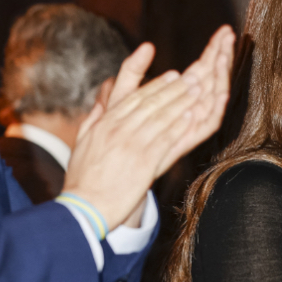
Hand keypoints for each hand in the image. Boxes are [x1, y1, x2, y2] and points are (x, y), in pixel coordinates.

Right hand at [63, 26, 234, 229]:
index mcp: (105, 123)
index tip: (173, 75)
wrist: (85, 206)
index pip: (134, 97)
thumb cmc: (83, 178)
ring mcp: (132, 144)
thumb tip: (103, 103)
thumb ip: (95, 119)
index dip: (156, 84)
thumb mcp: (82, 142)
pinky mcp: (144, 162)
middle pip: (151, 102)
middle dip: (174, 88)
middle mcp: (119, 129)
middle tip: (193, 76)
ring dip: (181, 101)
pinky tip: (192, 115)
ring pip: (161, 117)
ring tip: (198, 89)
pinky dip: (179, 125)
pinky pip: (165, 139)